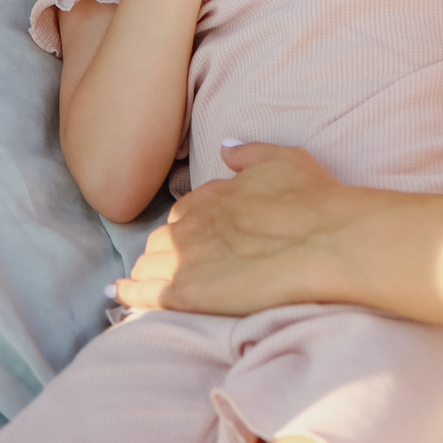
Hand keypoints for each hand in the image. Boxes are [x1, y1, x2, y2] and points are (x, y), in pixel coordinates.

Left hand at [116, 143, 359, 315]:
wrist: (327, 241)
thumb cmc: (315, 201)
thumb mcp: (285, 159)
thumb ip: (250, 153)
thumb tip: (226, 146)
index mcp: (212, 194)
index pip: (183, 212)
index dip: (188, 228)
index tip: (196, 240)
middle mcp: (192, 222)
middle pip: (162, 238)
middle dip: (167, 252)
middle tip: (181, 269)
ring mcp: (184, 257)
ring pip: (149, 264)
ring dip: (150, 273)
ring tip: (152, 287)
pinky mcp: (184, 291)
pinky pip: (142, 292)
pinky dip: (127, 293)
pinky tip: (115, 296)